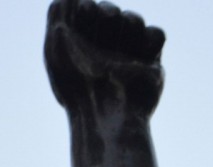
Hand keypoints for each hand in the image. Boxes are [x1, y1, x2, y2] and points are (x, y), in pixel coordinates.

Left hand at [45, 0, 164, 115]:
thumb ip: (59, 14)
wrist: (106, 110)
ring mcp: (126, 53)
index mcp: (77, 44)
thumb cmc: (75, 82)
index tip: (80, 21)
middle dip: (106, 19)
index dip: (86, 11)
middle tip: (99, 43)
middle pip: (110, 10)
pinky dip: (148, 40)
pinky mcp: (149, 60)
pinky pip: (156, 33)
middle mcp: (101, 47)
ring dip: (126, 29)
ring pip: (133, 18)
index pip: (87, 7)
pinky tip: (138, 59)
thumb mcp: (56, 47)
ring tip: (117, 55)